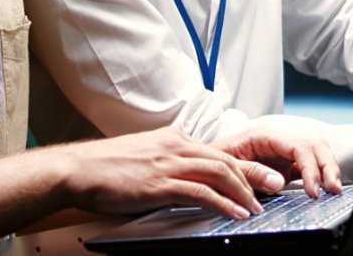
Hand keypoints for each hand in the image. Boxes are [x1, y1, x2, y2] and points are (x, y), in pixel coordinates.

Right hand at [61, 126, 275, 219]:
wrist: (78, 169)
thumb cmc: (106, 168)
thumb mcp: (144, 159)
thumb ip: (168, 166)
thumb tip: (186, 182)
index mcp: (173, 139)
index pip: (217, 151)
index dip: (243, 165)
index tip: (261, 177)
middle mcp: (174, 146)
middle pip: (225, 159)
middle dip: (254, 175)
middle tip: (275, 187)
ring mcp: (167, 164)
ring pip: (218, 172)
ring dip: (243, 190)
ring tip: (259, 205)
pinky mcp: (159, 184)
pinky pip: (199, 192)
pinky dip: (222, 203)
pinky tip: (234, 213)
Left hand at [213, 127, 342, 197]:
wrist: (207, 159)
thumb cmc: (215, 158)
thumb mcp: (227, 164)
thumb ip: (250, 172)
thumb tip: (278, 182)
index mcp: (264, 134)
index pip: (296, 145)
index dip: (309, 167)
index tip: (312, 190)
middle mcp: (278, 137)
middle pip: (311, 144)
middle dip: (326, 166)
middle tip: (333, 190)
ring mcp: (284, 148)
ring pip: (315, 151)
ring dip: (327, 168)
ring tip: (334, 189)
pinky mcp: (286, 161)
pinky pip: (309, 163)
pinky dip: (319, 174)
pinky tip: (324, 187)